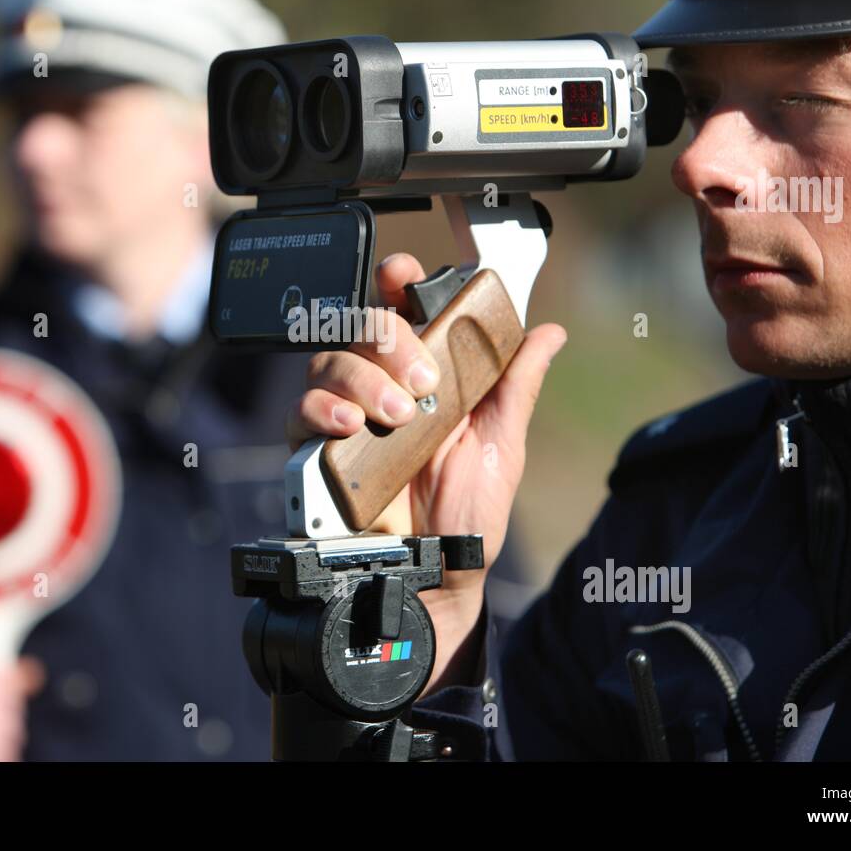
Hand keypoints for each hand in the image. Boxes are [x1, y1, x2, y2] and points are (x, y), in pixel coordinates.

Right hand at [287, 253, 565, 690]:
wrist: (440, 575)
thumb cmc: (469, 514)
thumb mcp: (502, 443)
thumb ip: (515, 384)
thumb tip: (549, 332)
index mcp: (423, 376)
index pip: (399, 310)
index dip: (396, 283)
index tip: (404, 275)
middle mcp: (378, 388)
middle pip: (359, 327)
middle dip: (388, 338)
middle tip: (424, 379)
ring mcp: (345, 418)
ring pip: (328, 363)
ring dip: (363, 379)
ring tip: (397, 416)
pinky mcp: (317, 453)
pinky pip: (301, 413)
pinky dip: (323, 410)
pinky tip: (350, 426)